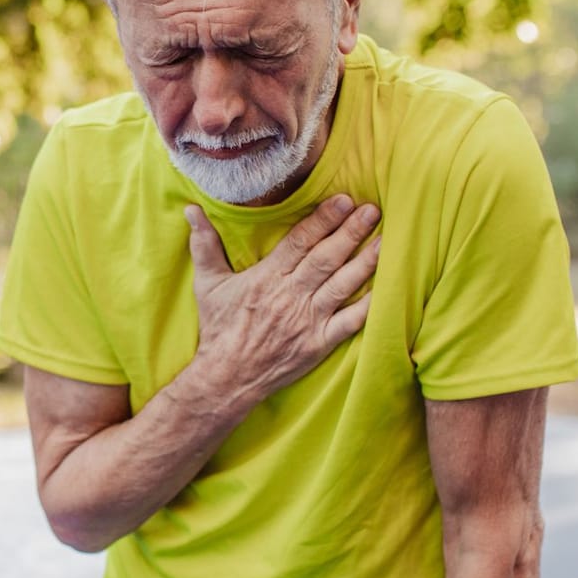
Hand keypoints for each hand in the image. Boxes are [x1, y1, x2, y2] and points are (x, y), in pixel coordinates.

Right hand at [186, 193, 379, 407]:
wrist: (227, 377)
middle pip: (326, 258)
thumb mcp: (207, 284)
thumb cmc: (219, 328)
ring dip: (366, 261)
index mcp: (267, 277)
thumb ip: (204, 244)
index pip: (300, 241)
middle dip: (351, 232)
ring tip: (386, 240)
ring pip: (342, 285)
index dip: (323, 220)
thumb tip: (191, 211)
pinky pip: (350, 323)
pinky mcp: (319, 343)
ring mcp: (308, 320)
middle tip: (372, 211)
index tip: (343, 201)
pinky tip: (386, 288)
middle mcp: (291, 296)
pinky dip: (369, 306)